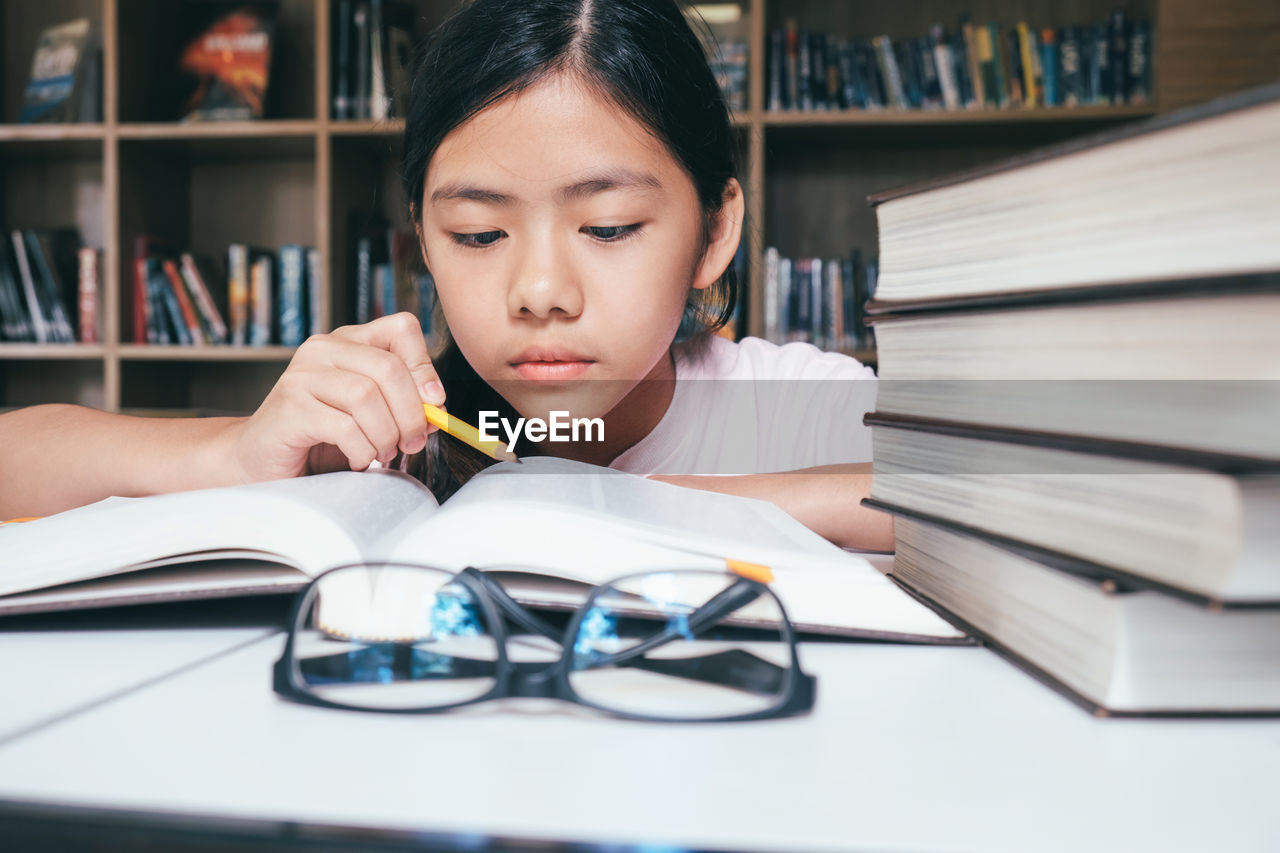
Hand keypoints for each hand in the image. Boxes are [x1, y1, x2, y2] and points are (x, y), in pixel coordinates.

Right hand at [228, 313, 446, 481]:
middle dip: (411, 414)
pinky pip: (344, 427)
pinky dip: (362, 451)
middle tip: (412, 443)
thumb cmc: (321, 437)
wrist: (261, 459)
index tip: (433, 404)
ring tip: (382, 454)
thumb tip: (437, 407)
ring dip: (386, 436)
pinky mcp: (289, 407)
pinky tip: (358, 460)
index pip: (401, 328)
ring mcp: (301, 375)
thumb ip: (404, 405)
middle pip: (389, 368)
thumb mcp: (371, 415)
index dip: (425, 366)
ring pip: (367, 397)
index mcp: (348, 341)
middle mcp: (323, 349)